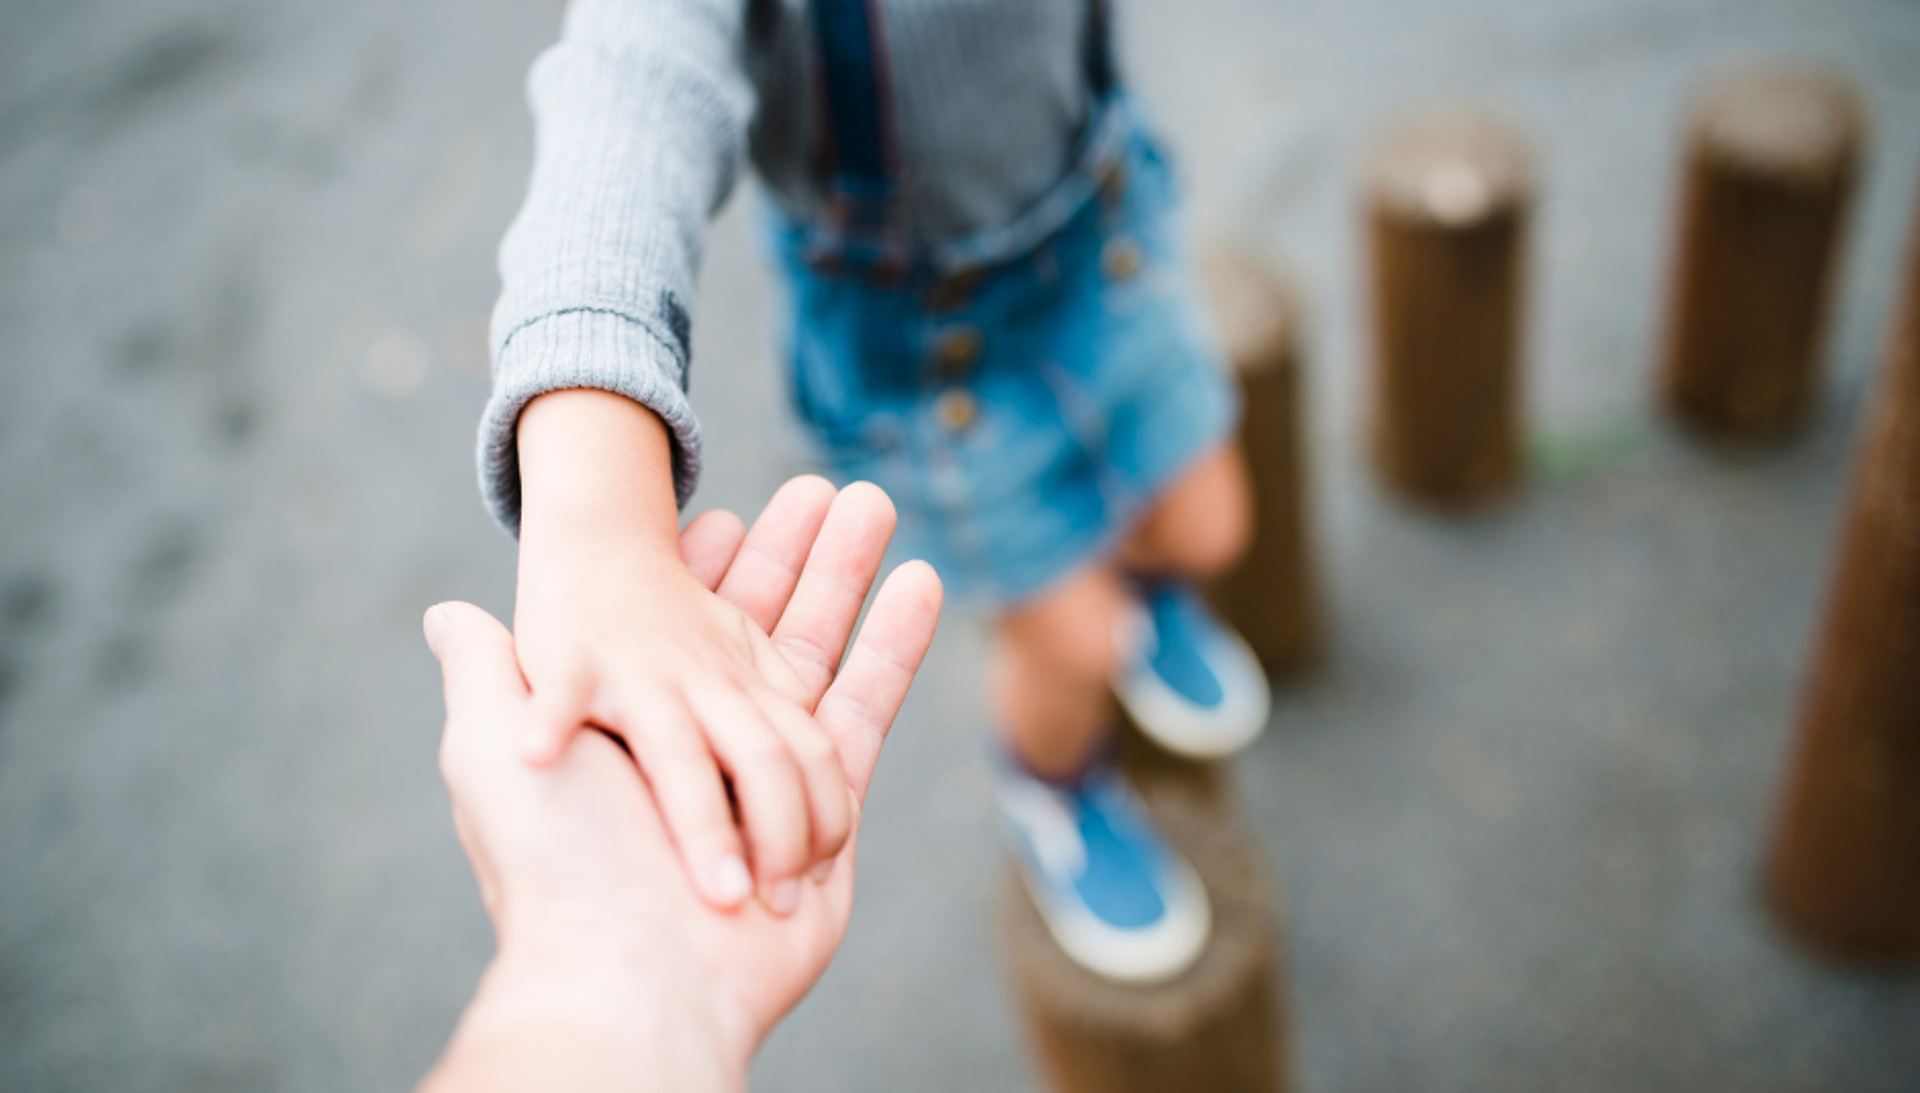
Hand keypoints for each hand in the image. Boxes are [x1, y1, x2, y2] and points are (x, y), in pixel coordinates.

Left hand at [420, 481, 942, 1090]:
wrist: (631, 977)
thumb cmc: (556, 862)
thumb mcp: (489, 752)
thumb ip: (488, 677)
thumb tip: (447, 615)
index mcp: (631, 726)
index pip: (674, 626)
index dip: (703, 569)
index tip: (725, 514)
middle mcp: (701, 746)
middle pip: (759, 629)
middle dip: (796, 556)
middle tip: (830, 486)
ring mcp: (766, 779)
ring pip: (817, 656)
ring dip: (848, 578)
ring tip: (877, 501)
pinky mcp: (827, 811)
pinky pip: (865, 712)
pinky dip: (895, 645)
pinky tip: (922, 581)